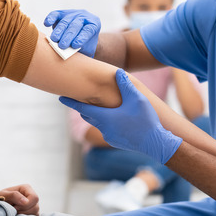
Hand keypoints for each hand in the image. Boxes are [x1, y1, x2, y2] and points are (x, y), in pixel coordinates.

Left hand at [0, 184, 39, 214]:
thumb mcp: (3, 195)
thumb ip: (14, 195)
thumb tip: (25, 201)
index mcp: (27, 188)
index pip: (34, 198)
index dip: (26, 204)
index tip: (15, 206)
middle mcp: (32, 197)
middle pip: (35, 207)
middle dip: (23, 211)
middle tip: (13, 210)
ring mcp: (34, 206)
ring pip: (34, 214)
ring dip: (22, 215)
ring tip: (14, 213)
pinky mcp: (32, 214)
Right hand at [43, 9, 100, 56]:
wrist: (80, 38)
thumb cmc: (84, 46)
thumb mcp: (86, 49)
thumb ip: (80, 50)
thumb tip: (69, 53)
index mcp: (94, 24)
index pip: (88, 30)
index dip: (81, 37)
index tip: (74, 45)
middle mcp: (84, 16)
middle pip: (75, 25)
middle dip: (68, 36)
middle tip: (62, 46)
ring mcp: (73, 13)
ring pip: (65, 21)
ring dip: (59, 31)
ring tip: (54, 40)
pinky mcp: (62, 13)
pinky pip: (55, 14)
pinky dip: (51, 18)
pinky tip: (47, 24)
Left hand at [59, 69, 182, 164]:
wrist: (155, 143)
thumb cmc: (145, 120)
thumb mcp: (137, 98)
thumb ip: (125, 85)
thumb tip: (117, 72)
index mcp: (105, 117)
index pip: (82, 107)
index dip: (70, 102)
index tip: (60, 97)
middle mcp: (104, 128)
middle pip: (88, 115)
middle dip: (83, 106)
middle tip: (78, 98)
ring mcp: (109, 136)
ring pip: (98, 123)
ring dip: (97, 114)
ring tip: (98, 106)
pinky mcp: (115, 141)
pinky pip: (107, 129)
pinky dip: (106, 122)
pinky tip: (116, 118)